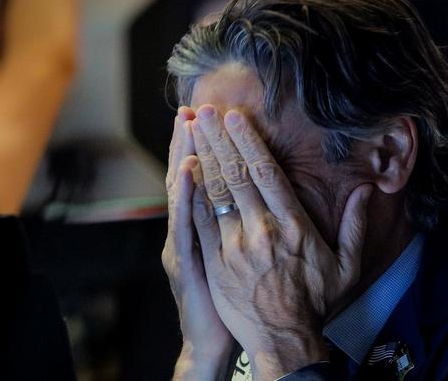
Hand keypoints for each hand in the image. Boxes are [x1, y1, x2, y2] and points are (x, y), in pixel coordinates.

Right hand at [162, 106, 233, 380]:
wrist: (216, 339)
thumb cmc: (235, 300)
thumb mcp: (239, 258)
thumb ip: (249, 224)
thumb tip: (264, 196)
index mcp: (209, 226)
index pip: (208, 178)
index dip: (210, 148)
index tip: (215, 116)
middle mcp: (192, 230)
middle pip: (191, 178)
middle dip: (193, 142)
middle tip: (193, 109)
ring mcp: (186, 244)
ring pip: (183, 194)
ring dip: (184, 157)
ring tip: (187, 126)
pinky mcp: (187, 262)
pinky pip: (185, 225)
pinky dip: (185, 198)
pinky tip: (188, 173)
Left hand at [189, 105, 372, 379]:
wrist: (284, 340)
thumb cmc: (317, 302)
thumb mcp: (347, 266)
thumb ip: (356, 226)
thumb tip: (367, 191)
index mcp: (293, 226)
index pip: (267, 174)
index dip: (250, 142)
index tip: (237, 117)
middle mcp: (262, 230)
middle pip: (236, 175)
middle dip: (219, 139)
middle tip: (205, 111)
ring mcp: (235, 247)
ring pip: (215, 193)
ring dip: (203, 158)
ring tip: (191, 130)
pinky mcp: (216, 263)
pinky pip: (201, 222)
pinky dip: (192, 194)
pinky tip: (184, 171)